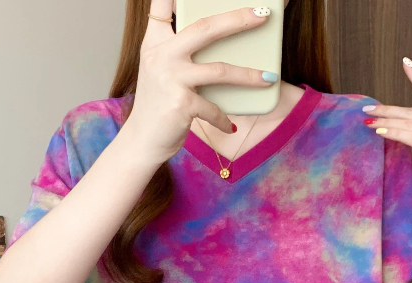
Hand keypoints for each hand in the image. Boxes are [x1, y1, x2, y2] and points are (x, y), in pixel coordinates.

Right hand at [123, 1, 277, 163]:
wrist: (142, 140)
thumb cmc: (158, 104)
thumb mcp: (160, 70)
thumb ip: (179, 50)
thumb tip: (221, 39)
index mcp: (155, 42)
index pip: (160, 5)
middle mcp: (162, 55)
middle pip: (205, 28)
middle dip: (238, 19)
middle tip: (262, 15)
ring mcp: (172, 79)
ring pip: (220, 70)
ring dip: (248, 75)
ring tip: (269, 78)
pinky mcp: (182, 104)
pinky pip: (214, 108)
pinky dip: (224, 119)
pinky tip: (231, 126)